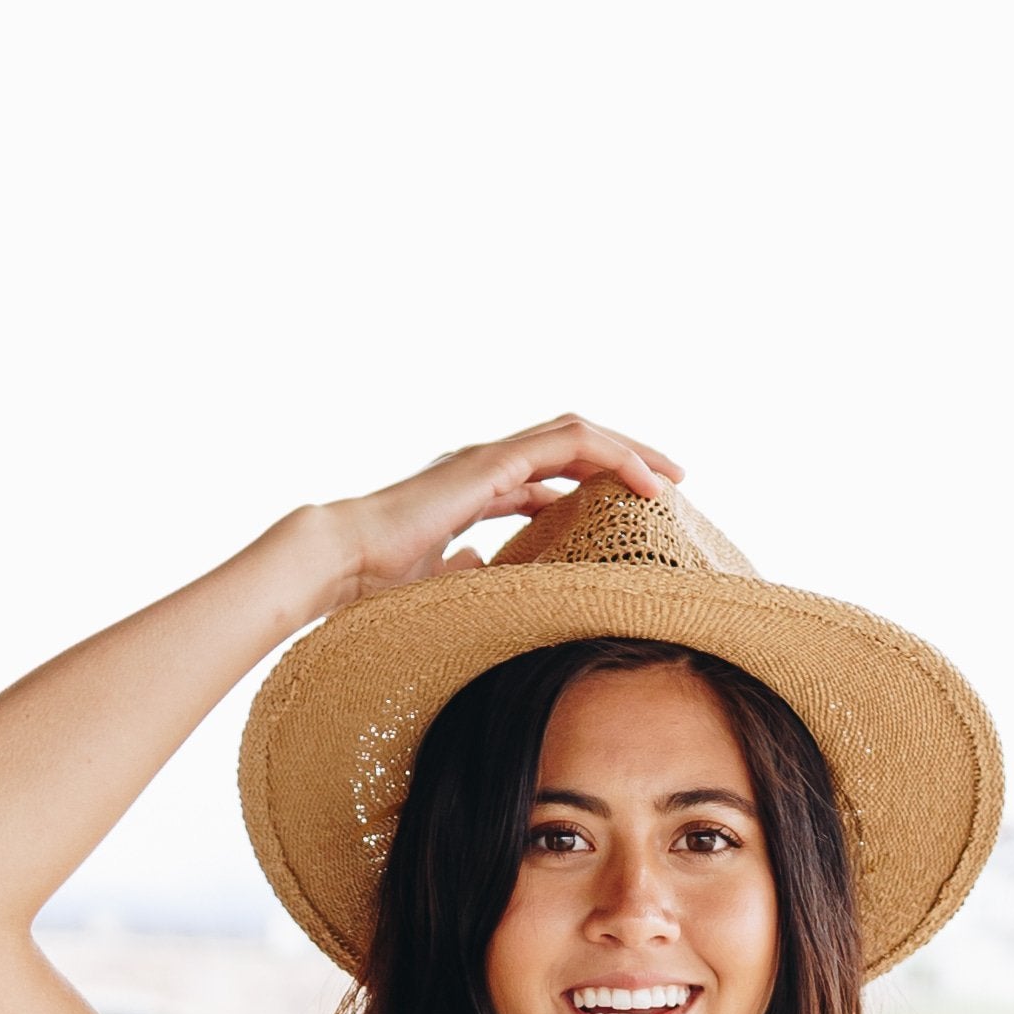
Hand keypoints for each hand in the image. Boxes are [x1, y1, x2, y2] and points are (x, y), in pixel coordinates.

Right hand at [316, 415, 679, 602]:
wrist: (342, 561)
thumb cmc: (378, 580)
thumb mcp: (440, 580)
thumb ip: (467, 568)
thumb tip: (484, 570)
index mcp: (477, 487)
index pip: (549, 475)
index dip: (593, 484)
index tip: (632, 507)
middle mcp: (488, 463)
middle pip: (573, 444)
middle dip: (624, 457)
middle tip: (671, 480)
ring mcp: (490, 457)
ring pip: (578, 433)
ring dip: (630, 449)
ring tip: (671, 476)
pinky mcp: (493, 462)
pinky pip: (570, 445)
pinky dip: (613, 457)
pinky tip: (645, 482)